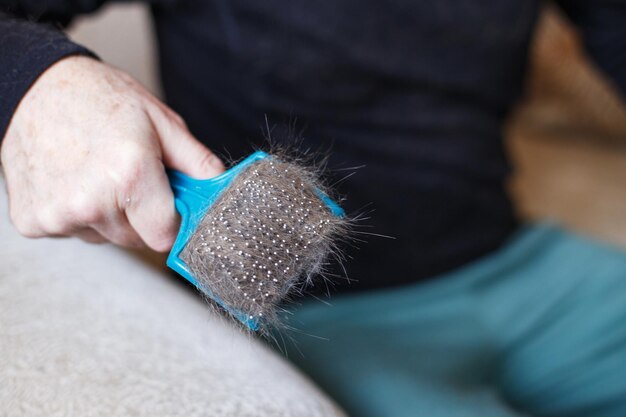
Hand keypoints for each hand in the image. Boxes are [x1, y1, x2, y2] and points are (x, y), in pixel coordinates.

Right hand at [0, 56, 223, 250]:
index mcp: (129, 175)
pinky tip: (73, 180)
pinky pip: (74, 232)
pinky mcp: (33, 221)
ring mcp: (59, 215)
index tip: (170, 204)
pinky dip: (79, 214)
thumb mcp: (161, 121)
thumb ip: (199, 163)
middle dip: (143, 216)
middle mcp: (91, 201)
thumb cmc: (100, 98)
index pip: (165, 237)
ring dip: (110, 216)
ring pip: (106, 237)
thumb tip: (223, 191)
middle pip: (136, 240)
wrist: (33, 87)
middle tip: (130, 177)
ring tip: (97, 174)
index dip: (172, 221)